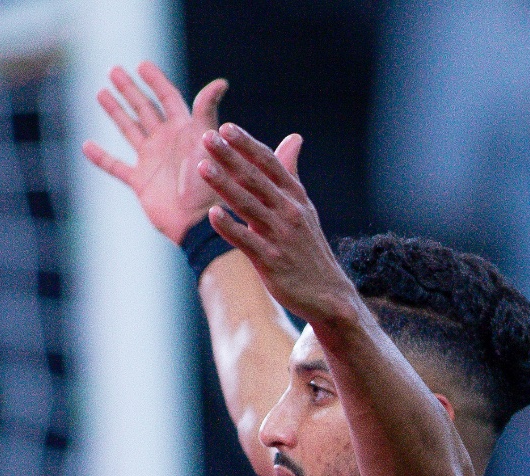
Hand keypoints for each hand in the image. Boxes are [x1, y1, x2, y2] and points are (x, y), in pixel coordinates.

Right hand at [81, 62, 298, 245]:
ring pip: (129, 129)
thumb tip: (221, 82)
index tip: (142, 65)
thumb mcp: (209, 143)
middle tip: (114, 70)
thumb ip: (207, 112)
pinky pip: (116, 166)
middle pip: (145, 108)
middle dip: (130, 89)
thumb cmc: (209, 184)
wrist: (199, 222)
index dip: (155, 80)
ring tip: (101, 92)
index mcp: (184, 130)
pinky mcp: (141, 182)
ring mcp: (152, 161)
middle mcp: (167, 142)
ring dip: (115, 111)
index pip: (167, 97)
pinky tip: (86, 145)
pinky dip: (100, 157)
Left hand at [198, 124, 352, 324]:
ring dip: (224, 185)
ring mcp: (280, 236)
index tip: (227, 128)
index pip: (270, 163)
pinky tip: (212, 215)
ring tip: (202, 167)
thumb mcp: (304, 207)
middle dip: (230, 157)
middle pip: (255, 178)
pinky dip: (230, 228)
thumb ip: (290, 173)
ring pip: (248, 205)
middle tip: (207, 137)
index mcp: (295, 197)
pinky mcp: (271, 261)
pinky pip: (246, 241)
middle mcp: (289, 212)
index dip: (247, 145)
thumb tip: (293, 138)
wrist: (327, 293)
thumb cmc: (308, 247)